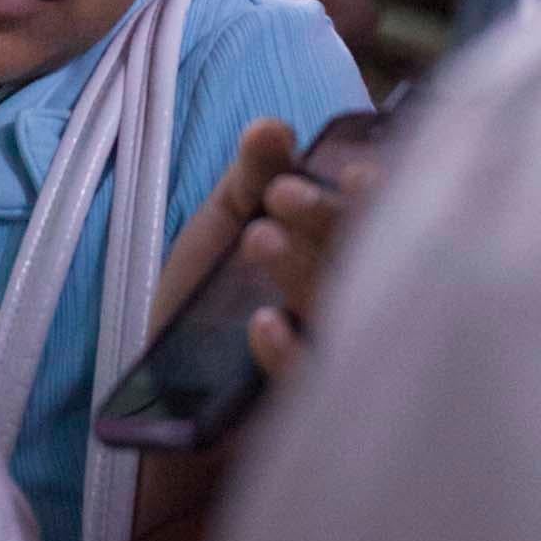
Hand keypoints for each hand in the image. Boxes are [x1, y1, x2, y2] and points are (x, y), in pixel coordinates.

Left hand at [148, 117, 379, 385]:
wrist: (166, 393)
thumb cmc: (207, 303)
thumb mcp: (224, 227)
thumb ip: (251, 176)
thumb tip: (272, 127)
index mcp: (339, 252)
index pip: (374, 221)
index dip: (372, 199)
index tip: (354, 174)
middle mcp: (348, 305)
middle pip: (363, 264)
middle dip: (331, 222)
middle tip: (284, 196)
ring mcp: (331, 362)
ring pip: (341, 317)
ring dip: (303, 272)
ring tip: (258, 239)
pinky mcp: (304, 413)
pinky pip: (312, 387)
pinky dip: (290, 354)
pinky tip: (262, 324)